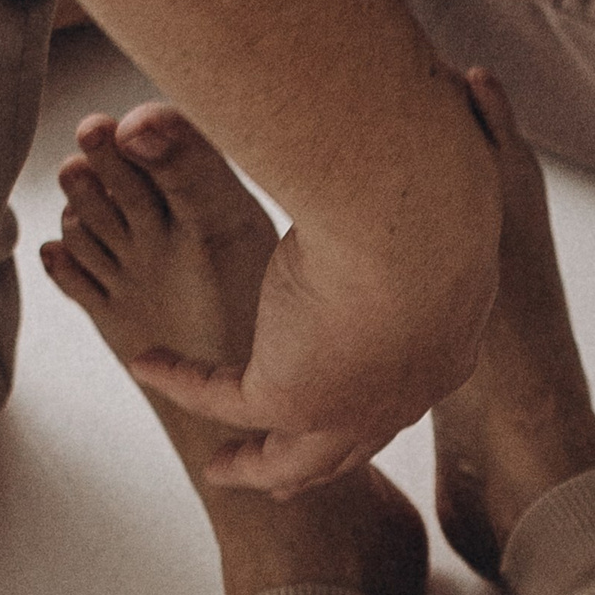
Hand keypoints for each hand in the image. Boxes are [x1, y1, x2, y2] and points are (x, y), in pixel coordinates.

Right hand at [128, 124, 498, 495]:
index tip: (357, 396)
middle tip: (286, 484)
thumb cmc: (443, 185)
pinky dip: (183, 382)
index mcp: (446, 344)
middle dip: (318, 465)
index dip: (376, 396)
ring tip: (223, 471)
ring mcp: (348, 406)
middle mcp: (403, 393)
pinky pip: (224, 402)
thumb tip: (432, 110)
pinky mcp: (291, 394)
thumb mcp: (437, 188)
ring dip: (255, 467)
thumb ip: (421, 176)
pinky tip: (148, 363)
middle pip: (353, 447)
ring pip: (294, 458)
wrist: (422, 218)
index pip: (404, 383)